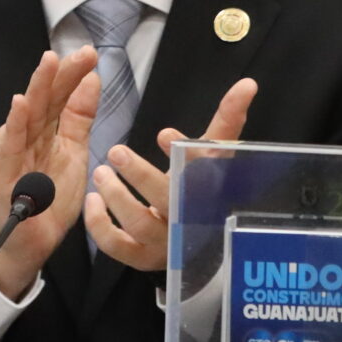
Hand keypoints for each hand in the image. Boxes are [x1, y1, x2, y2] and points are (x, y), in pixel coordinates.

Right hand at [0, 49, 100, 297]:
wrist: (31, 243)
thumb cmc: (49, 198)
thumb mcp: (74, 153)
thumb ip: (80, 118)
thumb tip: (91, 79)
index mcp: (47, 132)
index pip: (61, 98)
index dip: (74, 77)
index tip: (92, 54)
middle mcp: (28, 138)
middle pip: (45, 101)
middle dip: (62, 75)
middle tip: (81, 53)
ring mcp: (13, 154)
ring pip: (27, 117)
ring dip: (37, 89)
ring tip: (48, 63)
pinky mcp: (2, 175)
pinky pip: (9, 147)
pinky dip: (14, 125)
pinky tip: (20, 104)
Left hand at [85, 77, 258, 271]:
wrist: (198, 239)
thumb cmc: (201, 188)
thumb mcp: (211, 155)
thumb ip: (227, 119)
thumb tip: (248, 84)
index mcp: (209, 192)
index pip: (204, 174)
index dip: (186, 156)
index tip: (164, 135)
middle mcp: (189, 219)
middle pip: (169, 200)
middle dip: (142, 176)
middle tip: (116, 152)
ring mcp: (166, 242)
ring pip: (141, 224)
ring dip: (117, 197)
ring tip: (101, 173)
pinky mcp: (141, 257)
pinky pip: (118, 247)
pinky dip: (101, 226)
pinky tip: (93, 201)